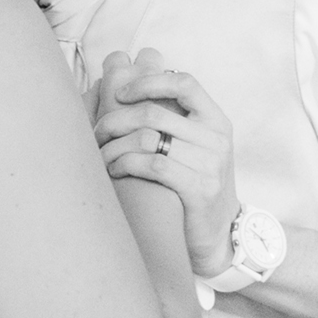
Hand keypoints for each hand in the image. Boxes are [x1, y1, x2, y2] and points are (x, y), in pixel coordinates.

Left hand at [92, 48, 241, 275]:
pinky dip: (125, 164)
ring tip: (102, 155)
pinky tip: (114, 169)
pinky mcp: (199, 189)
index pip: (185, 83)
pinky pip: (153, 165)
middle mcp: (217, 138)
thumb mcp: (195, 148)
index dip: (149, 82)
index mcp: (216, 120)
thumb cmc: (195, 186)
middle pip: (155, 112)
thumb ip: (173, 121)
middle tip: (98, 132)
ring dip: (115, 145)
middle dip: (116, 119)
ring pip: (148, 138)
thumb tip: (124, 89)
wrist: (219, 235)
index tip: (120, 94)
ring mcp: (211, 163)